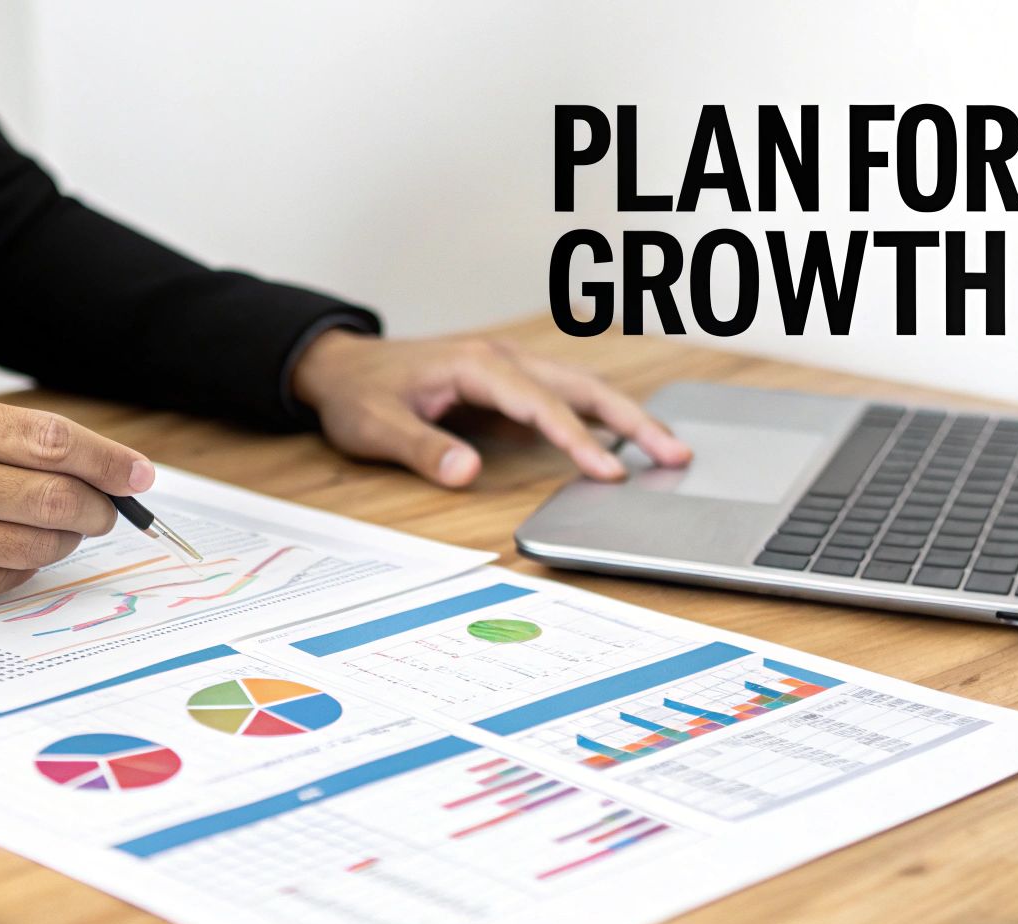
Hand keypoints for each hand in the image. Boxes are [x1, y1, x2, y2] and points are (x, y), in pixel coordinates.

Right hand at [0, 384, 153, 608]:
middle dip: (98, 508)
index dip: (108, 461)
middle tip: (109, 509)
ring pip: (31, 549)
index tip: (138, 473)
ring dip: (62, 542)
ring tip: (60, 528)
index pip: (48, 441)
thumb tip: (79, 464)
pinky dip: (18, 569)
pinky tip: (10, 551)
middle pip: (52, 500)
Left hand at [291, 329, 691, 486]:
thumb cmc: (358, 394)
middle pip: (579, 385)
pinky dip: (599, 416)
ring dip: (624, 417)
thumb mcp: (375, 426)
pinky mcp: (508, 384)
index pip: (539, 402)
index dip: (577, 438)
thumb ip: (421, 447)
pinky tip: (625, 442)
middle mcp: (499, 358)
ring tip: (667, 451)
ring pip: (579, 387)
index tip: (609, 470)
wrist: (342, 367)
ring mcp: (508, 367)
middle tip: (675, 454)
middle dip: (630, 419)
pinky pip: (564, 397)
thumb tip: (466, 472)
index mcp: (473, 364)